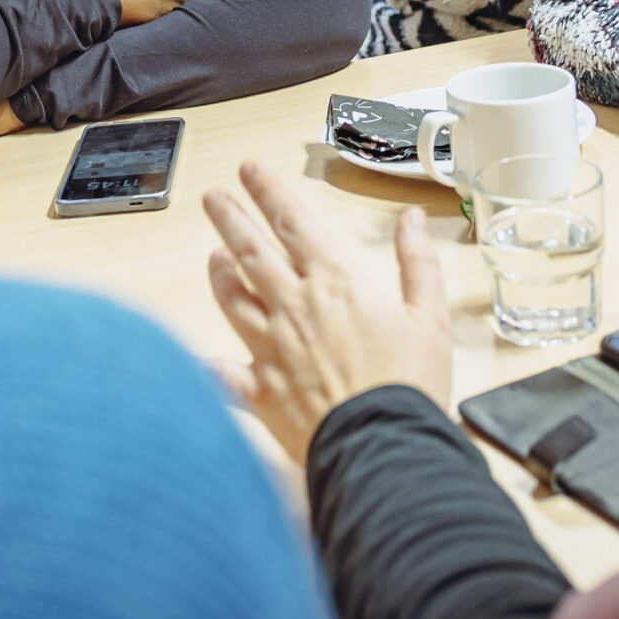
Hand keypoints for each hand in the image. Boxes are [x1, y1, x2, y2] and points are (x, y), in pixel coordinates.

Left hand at [204, 158, 452, 462]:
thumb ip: (418, 263)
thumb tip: (412, 221)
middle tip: (213, 197)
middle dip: (230, 218)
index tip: (249, 170)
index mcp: (335, 284)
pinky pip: (221, 373)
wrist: (385, 448)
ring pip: (232, 299)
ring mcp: (271, 348)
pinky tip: (188, 357)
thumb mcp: (430, 317)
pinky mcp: (260, 390)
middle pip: (252, 251)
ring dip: (219, 274)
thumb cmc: (408, 387)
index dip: (268, 191)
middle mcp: (295, 308)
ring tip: (212, 256)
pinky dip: (203, 364)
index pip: (293, 223)